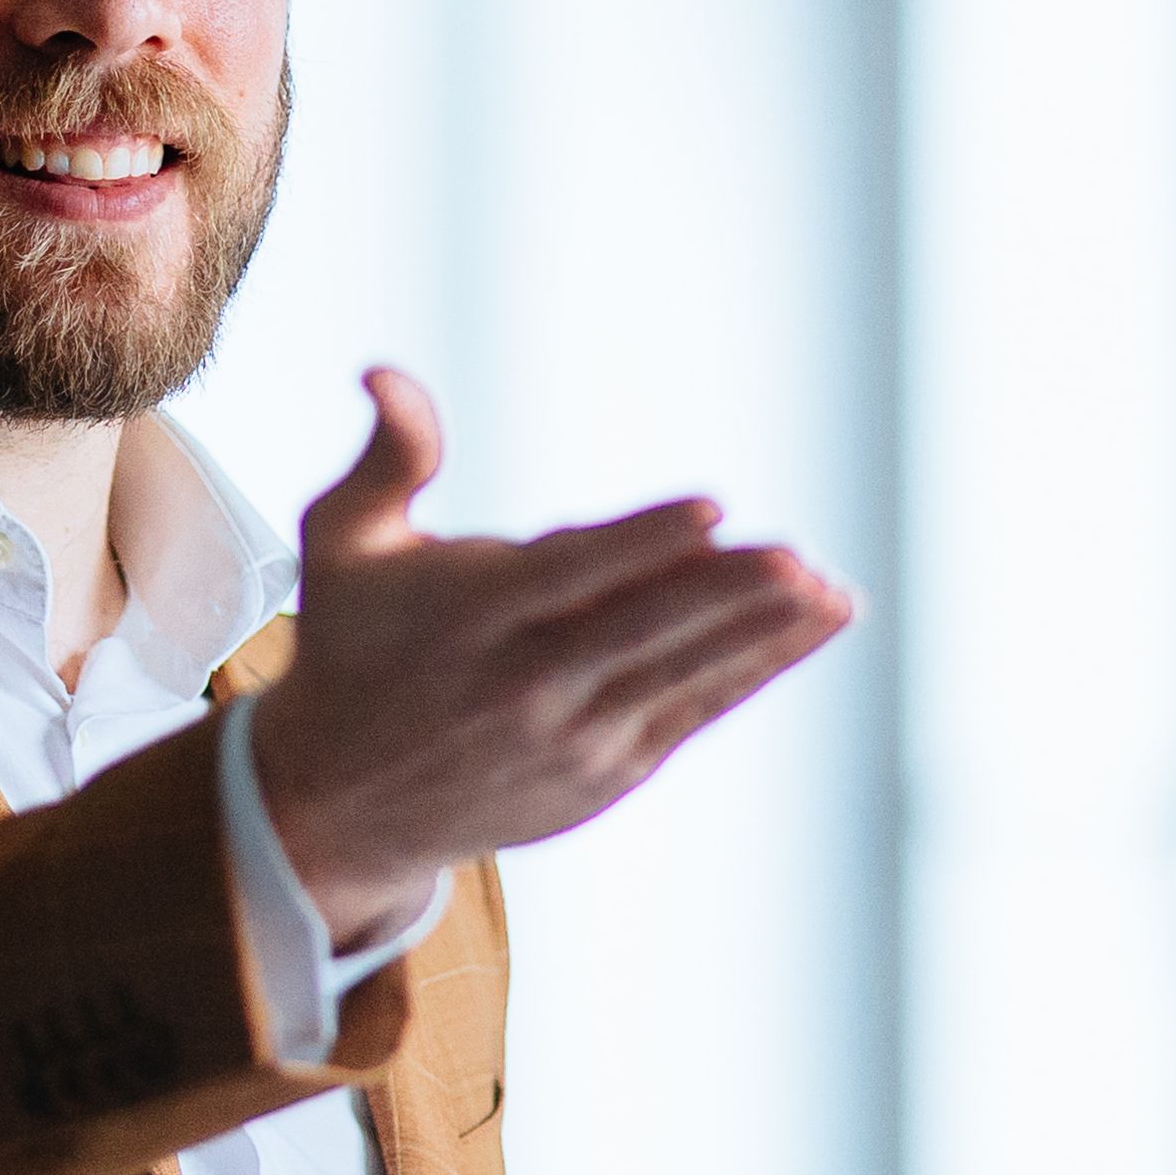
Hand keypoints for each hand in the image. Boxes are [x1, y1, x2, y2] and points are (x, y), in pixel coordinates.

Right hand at [245, 369, 855, 944]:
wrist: (345, 803)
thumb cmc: (352, 645)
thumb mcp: (342, 544)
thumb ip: (386, 457)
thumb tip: (383, 371)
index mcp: (467, 617)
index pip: (569, 575)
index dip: (643, 541)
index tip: (712, 507)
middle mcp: (525, 684)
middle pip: (638, 632)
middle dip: (722, 596)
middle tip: (798, 559)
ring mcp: (572, 737)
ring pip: (681, 675)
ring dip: (762, 634)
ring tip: (833, 593)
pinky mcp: (608, 773)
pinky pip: (694, 712)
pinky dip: (754, 670)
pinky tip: (812, 625)